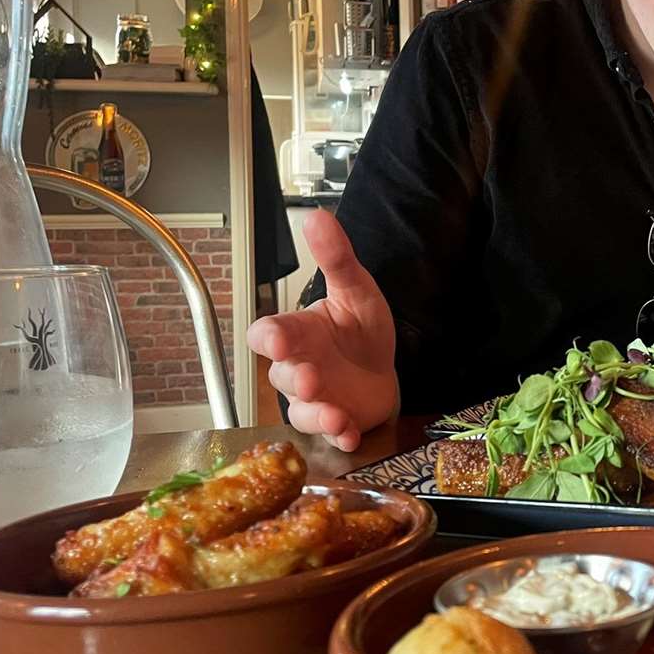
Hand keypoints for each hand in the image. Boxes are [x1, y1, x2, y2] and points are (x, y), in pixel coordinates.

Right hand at [246, 210, 397, 450]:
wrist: (385, 367)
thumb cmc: (359, 329)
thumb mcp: (357, 290)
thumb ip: (337, 259)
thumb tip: (317, 217)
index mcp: (299, 333)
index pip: (268, 333)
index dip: (268, 337)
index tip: (278, 338)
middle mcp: (299, 367)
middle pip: (281, 375)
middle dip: (294, 378)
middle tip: (309, 376)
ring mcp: (315, 398)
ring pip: (302, 410)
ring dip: (316, 413)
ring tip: (334, 413)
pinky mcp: (337, 421)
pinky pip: (330, 434)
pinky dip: (338, 436)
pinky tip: (349, 434)